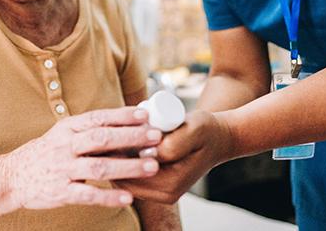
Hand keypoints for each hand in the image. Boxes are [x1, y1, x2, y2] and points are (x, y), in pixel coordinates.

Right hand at [5, 106, 162, 208]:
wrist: (12, 177)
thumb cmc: (46, 153)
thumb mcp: (64, 135)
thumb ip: (91, 131)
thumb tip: (128, 125)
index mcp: (68, 128)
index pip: (98, 118)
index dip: (122, 116)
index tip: (145, 115)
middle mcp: (65, 145)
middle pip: (102, 138)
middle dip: (131, 137)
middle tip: (156, 137)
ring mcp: (63, 169)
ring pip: (99, 166)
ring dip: (128, 166)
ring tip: (151, 167)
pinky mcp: (60, 192)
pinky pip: (88, 194)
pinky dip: (109, 197)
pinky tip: (128, 198)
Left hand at [116, 110, 235, 203]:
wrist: (217, 139)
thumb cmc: (205, 131)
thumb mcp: (194, 130)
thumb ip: (173, 144)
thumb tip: (149, 153)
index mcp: (171, 184)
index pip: (130, 174)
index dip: (117, 153)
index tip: (111, 130)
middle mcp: (164, 194)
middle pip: (123, 179)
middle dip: (113, 156)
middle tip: (108, 130)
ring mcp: (160, 192)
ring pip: (124, 177)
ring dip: (117, 157)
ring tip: (114, 133)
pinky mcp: (156, 185)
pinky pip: (131, 174)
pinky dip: (124, 159)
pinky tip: (122, 140)